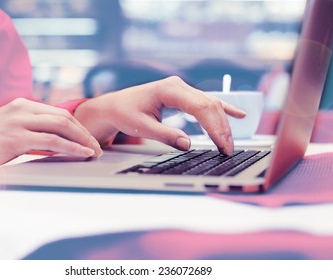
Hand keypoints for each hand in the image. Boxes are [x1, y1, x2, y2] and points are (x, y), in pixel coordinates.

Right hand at [0, 98, 101, 175]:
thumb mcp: (11, 129)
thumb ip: (32, 129)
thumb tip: (57, 140)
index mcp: (22, 104)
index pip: (59, 113)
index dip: (79, 126)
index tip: (90, 139)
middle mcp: (22, 108)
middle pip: (64, 117)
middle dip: (85, 133)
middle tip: (98, 146)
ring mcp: (18, 122)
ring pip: (62, 127)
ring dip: (83, 140)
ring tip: (95, 152)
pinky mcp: (15, 138)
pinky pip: (52, 141)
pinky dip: (72, 147)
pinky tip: (82, 154)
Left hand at [75, 76, 245, 154]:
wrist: (116, 105)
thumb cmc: (126, 113)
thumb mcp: (142, 126)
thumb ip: (165, 135)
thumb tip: (188, 144)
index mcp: (169, 89)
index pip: (200, 108)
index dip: (215, 128)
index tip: (222, 146)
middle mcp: (179, 85)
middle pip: (210, 105)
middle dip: (221, 128)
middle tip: (228, 150)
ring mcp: (182, 89)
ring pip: (211, 104)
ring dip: (222, 123)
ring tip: (229, 143)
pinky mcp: (183, 95)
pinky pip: (207, 102)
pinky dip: (223, 109)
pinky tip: (239, 114)